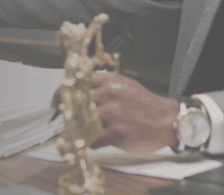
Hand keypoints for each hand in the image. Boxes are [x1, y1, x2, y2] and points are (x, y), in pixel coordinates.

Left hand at [51, 73, 177, 152]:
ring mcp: (113, 113)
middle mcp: (110, 94)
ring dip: (78, 130)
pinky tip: (95, 141)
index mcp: (110, 81)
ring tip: (81, 132)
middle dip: (68, 115)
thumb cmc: (146, 105)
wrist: (168, 120)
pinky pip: (93, 139)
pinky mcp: (117, 132)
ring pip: (82, 122)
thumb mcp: (124, 85)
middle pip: (75, 104)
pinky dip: (90, 142)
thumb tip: (78, 93)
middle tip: (66, 121)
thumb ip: (102, 86)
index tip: (55, 103)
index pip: (76, 83)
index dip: (60, 94)